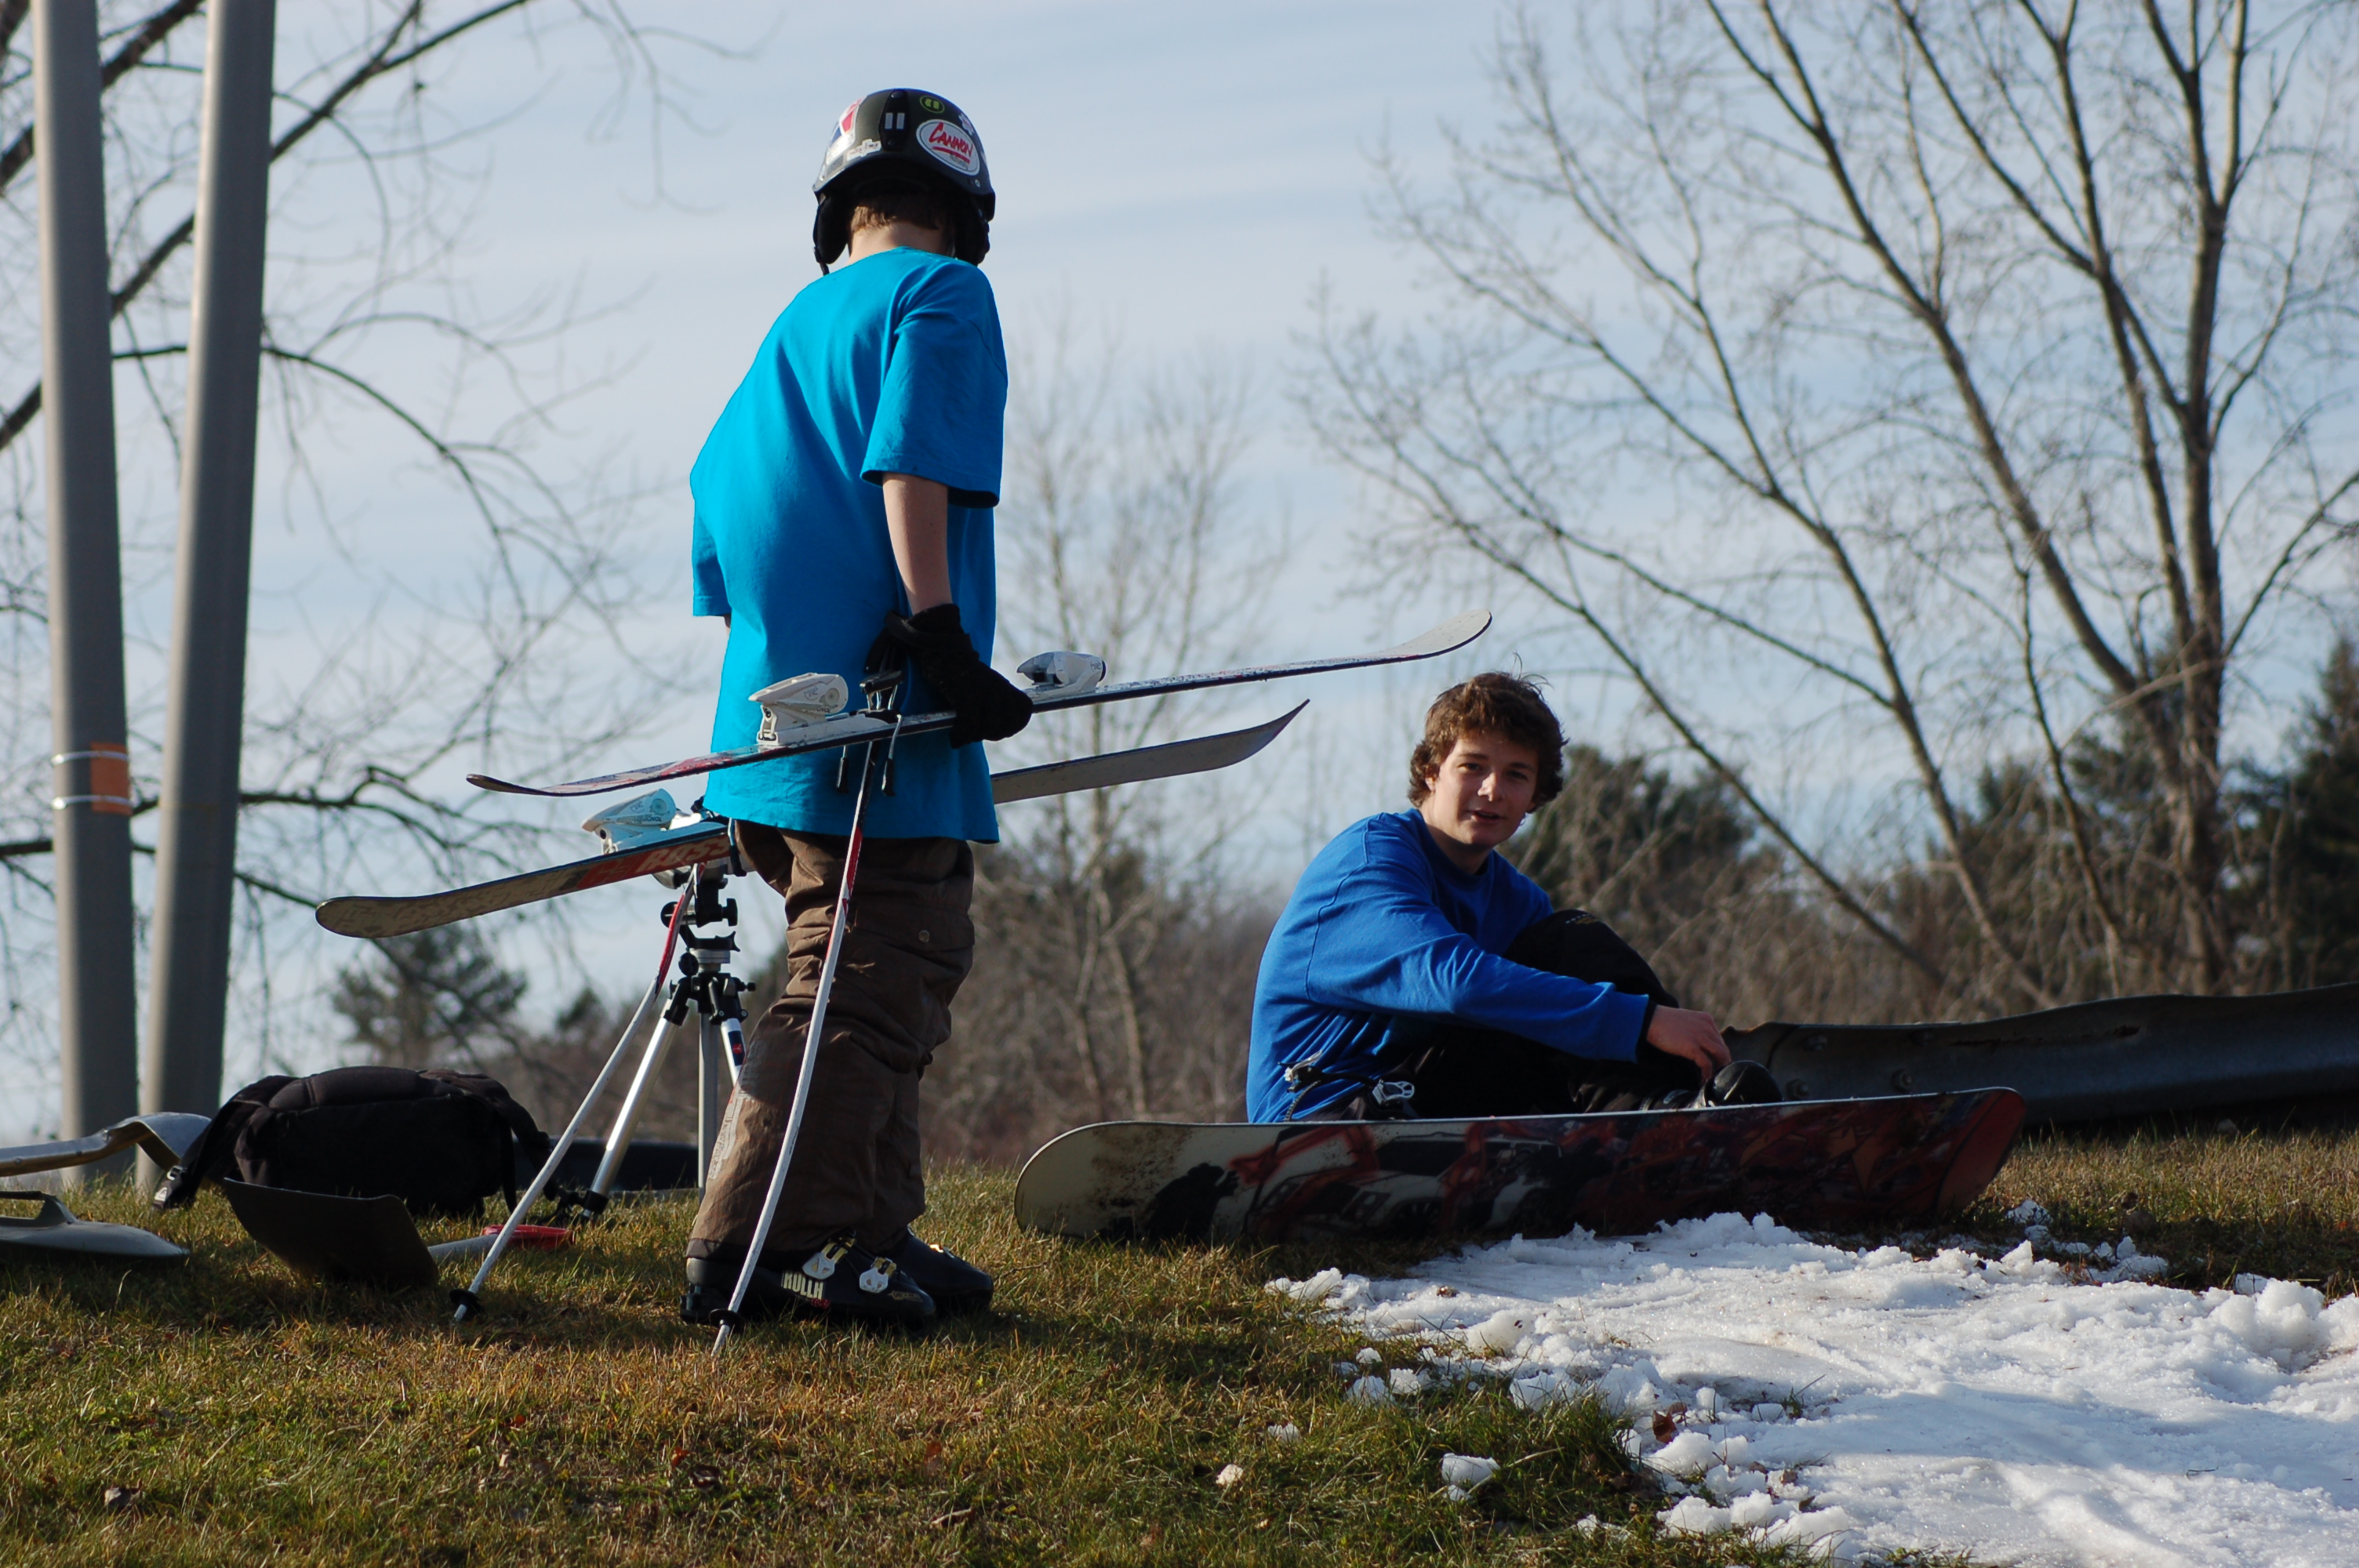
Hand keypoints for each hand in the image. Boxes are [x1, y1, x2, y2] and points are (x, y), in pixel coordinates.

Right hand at [875, 604, 1032, 745]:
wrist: (943, 651)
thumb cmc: (962, 672)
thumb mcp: (988, 683)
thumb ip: (996, 701)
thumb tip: (995, 728)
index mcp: (1006, 686)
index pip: (1026, 710)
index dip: (1015, 725)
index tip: (997, 729)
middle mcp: (999, 689)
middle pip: (1008, 725)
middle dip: (993, 734)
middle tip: (977, 732)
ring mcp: (985, 693)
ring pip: (989, 728)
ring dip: (975, 737)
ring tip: (963, 734)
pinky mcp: (967, 696)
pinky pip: (970, 726)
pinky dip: (962, 735)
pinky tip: (954, 736)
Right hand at [1645, 1005, 1730, 1081]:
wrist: (1651, 1019)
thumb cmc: (1663, 1021)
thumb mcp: (1686, 1021)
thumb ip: (1695, 1030)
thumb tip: (1698, 1045)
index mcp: (1706, 1019)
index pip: (1719, 1040)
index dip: (1718, 1053)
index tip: (1715, 1063)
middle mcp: (1707, 1027)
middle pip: (1723, 1048)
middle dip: (1722, 1063)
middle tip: (1717, 1074)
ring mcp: (1701, 1037)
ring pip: (1720, 1056)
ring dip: (1718, 1069)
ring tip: (1713, 1078)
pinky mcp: (1692, 1047)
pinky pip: (1706, 1064)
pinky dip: (1707, 1073)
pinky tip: (1703, 1080)